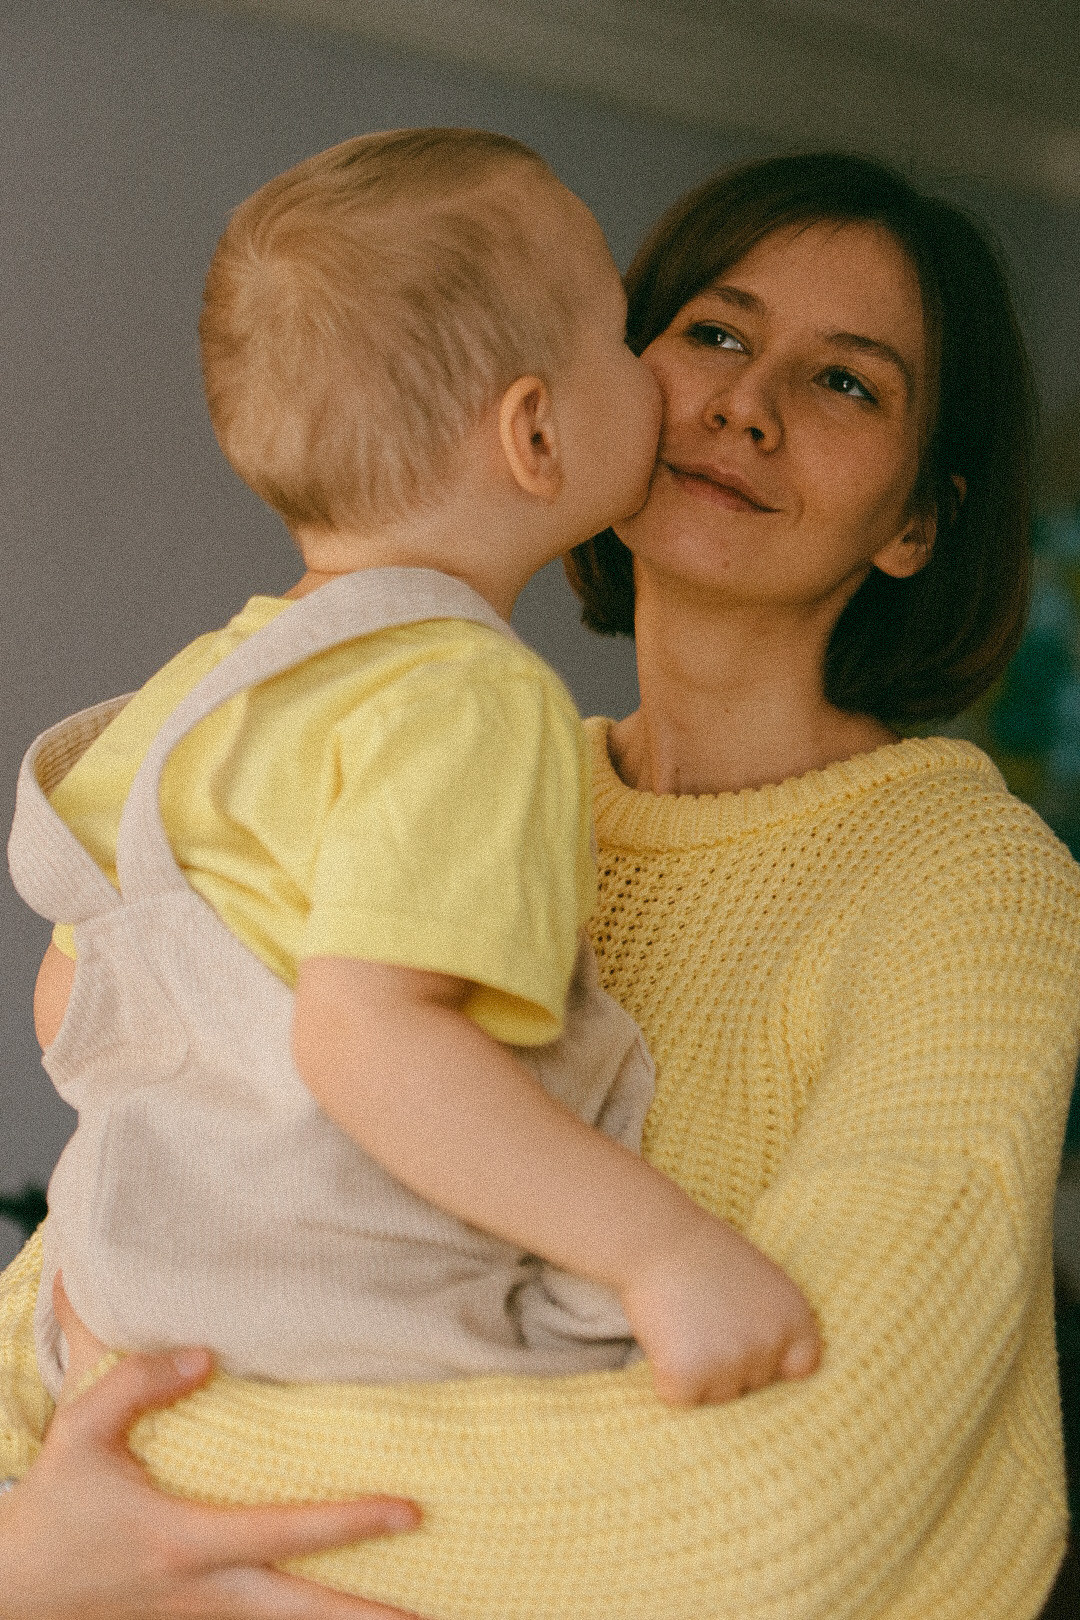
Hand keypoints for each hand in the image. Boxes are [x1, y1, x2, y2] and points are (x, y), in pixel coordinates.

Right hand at [0, 1298, 426, 1619]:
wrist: (13, 1587)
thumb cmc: (56, 1503)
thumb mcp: (82, 1430)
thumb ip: (140, 1382)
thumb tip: (206, 1355)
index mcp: (183, 1540)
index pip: (283, 1534)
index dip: (349, 1524)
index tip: (408, 1511)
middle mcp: (200, 1591)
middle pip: (299, 1613)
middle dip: (366, 1617)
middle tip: (432, 1612)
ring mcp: (197, 1618)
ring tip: (410, 1617)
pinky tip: (342, 1612)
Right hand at [621, 1210, 821, 1406]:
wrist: (653, 1237)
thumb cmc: (700, 1250)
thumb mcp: (759, 1278)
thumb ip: (772, 1322)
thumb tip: (773, 1369)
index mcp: (794, 1318)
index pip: (801, 1368)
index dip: (773, 1362)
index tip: (749, 1346)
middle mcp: (769, 1346)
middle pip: (753, 1385)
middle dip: (728, 1365)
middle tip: (701, 1321)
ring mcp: (730, 1366)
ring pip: (716, 1396)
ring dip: (697, 1374)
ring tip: (681, 1325)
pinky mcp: (688, 1379)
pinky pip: (679, 1397)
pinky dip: (666, 1378)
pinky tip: (663, 1338)